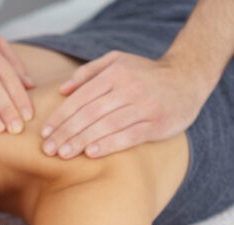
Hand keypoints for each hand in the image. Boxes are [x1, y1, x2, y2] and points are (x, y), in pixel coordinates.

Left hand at [40, 50, 209, 158]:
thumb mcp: (118, 61)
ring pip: (107, 126)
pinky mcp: (157, 124)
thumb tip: (62, 90)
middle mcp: (129, 88)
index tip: (44, 132)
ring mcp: (144, 106)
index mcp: (116, 73)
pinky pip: (129, 136)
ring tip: (63, 154)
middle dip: (66, 132)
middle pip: (90, 113)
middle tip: (48, 149)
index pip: (81, 97)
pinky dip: (108, 145)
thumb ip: (89, 72)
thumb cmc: (145, 74)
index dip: (61, 116)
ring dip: (81, 141)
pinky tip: (91, 154)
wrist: (188, 79)